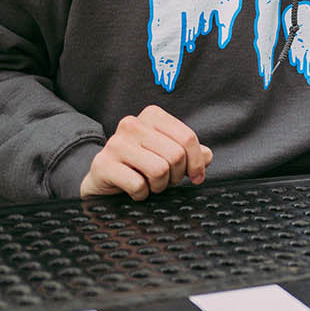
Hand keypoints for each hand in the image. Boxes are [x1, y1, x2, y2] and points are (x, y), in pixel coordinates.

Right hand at [80, 105, 211, 200]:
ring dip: (159, 186)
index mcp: (152, 115)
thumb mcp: (168, 154)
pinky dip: (141, 195)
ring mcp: (115, 143)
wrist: (103, 178)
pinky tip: (134, 191)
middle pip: (175, 155)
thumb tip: (207, 156)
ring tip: (150, 184)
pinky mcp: (103, 164)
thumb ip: (190, 152)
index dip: (197, 162)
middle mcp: (132, 124)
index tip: (196, 176)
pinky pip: (138, 185)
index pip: (187, 138)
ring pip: (159, 170)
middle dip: (176, 176)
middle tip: (166, 181)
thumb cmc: (140, 164)